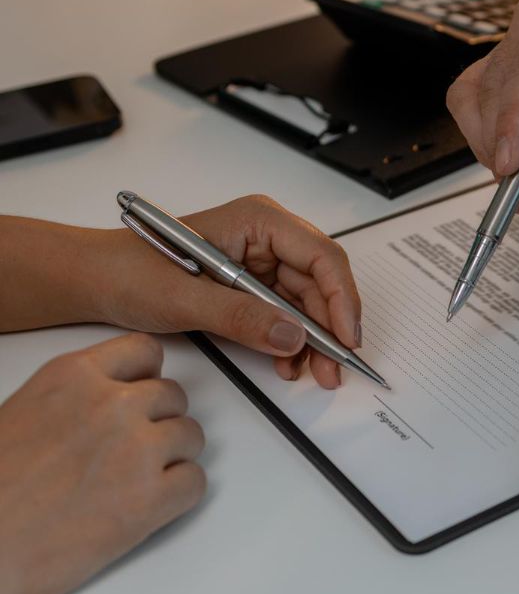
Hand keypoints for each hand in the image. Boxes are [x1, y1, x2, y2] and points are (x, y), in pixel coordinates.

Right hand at [0, 334, 204, 593]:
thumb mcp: (22, 413)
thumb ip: (72, 400)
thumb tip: (99, 406)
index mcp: (73, 376)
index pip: (143, 350)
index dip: (147, 376)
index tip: (143, 394)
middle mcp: (111, 404)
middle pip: (173, 395)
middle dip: (161, 420)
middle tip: (139, 447)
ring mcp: (136, 449)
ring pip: (191, 435)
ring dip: (174, 456)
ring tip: (141, 479)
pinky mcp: (151, 499)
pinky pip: (196, 482)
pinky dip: (181, 494)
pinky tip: (152, 505)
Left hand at [94, 195, 361, 388]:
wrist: (97, 281)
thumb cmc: (130, 271)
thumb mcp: (185, 298)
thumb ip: (241, 317)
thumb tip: (292, 336)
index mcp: (257, 220)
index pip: (320, 255)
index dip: (340, 298)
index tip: (345, 339)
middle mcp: (266, 236)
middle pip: (320, 281)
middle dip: (329, 327)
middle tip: (333, 369)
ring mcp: (260, 261)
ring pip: (307, 302)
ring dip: (313, 339)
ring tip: (310, 373)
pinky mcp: (250, 285)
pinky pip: (285, 313)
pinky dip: (290, 340)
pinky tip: (287, 363)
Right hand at [446, 0, 518, 212]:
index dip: (512, 120)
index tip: (511, 162)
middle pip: (495, 87)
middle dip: (502, 142)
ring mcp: (513, 44)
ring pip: (476, 98)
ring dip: (491, 145)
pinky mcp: (504, 69)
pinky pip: (475, 103)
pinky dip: (488, 138)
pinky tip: (515, 162)